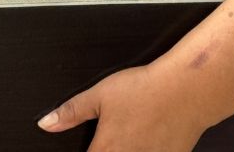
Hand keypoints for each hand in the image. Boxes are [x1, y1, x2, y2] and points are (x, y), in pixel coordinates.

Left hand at [37, 65, 205, 150]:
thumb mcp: (100, 94)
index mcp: (106, 149)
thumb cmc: (146, 89)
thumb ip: (71, 112)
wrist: (186, 89)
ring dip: (128, 151)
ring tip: (131, 137)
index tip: (93, 147)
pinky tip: (150, 142)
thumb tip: (47, 123)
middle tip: (114, 139)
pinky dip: (149, 150)